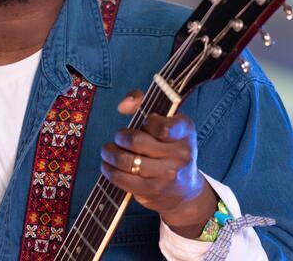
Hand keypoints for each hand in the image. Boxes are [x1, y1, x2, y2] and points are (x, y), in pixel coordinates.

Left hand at [100, 89, 217, 237]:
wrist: (185, 189)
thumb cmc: (167, 145)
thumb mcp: (164, 119)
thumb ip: (141, 101)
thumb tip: (122, 106)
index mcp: (185, 130)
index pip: (161, 125)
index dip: (146, 122)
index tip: (143, 124)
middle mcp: (181, 154)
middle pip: (137, 141)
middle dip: (120, 137)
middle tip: (118, 137)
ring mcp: (168, 175)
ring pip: (127, 161)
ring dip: (111, 154)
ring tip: (107, 151)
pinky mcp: (154, 191)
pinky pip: (123, 180)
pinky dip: (110, 172)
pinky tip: (108, 166)